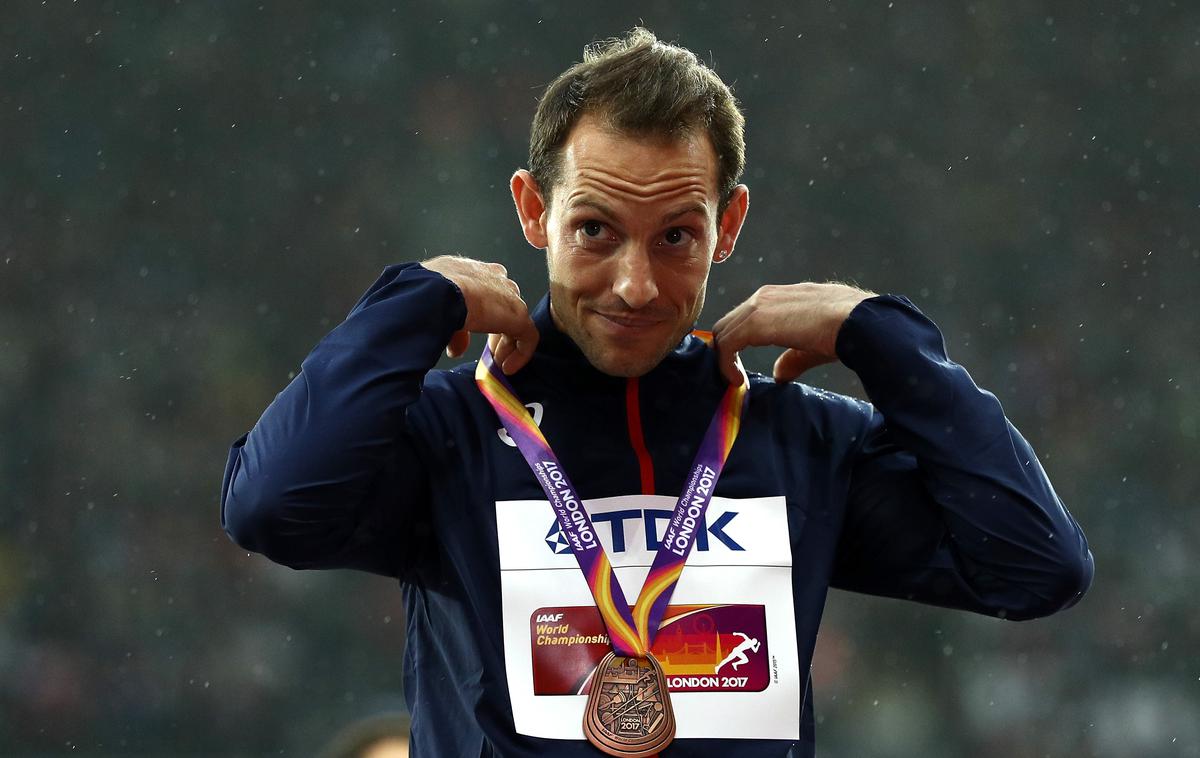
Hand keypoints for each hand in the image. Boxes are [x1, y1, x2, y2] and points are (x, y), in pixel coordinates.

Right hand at [422, 255, 538, 374]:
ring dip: (507, 345)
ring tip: (499, 364)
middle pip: (504, 307)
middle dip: (498, 333)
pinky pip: (527, 337)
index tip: (476, 334)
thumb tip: (456, 349)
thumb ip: (455, 329)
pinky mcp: (519, 315)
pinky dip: (520, 354)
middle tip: (491, 354)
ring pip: (516, 322)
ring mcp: (509, 296)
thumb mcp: (439, 308)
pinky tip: (508, 368)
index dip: (484, 317)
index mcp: (474, 271)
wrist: (437, 290)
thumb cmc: (428, 292)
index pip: (487, 293)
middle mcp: (495, 278)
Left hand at [712, 282, 874, 384]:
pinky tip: (737, 380)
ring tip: (735, 380)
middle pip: (729, 323)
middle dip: (726, 349)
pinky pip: (727, 344)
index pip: (745, 317)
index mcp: (779, 297)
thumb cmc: (846, 330)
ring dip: (724, 358)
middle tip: (733, 375)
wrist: (858, 322)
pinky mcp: (756, 322)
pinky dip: (726, 363)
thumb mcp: (813, 346)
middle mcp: (766, 296)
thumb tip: (780, 374)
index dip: (738, 343)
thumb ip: (793, 358)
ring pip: (725, 332)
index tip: (741, 367)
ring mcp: (759, 306)